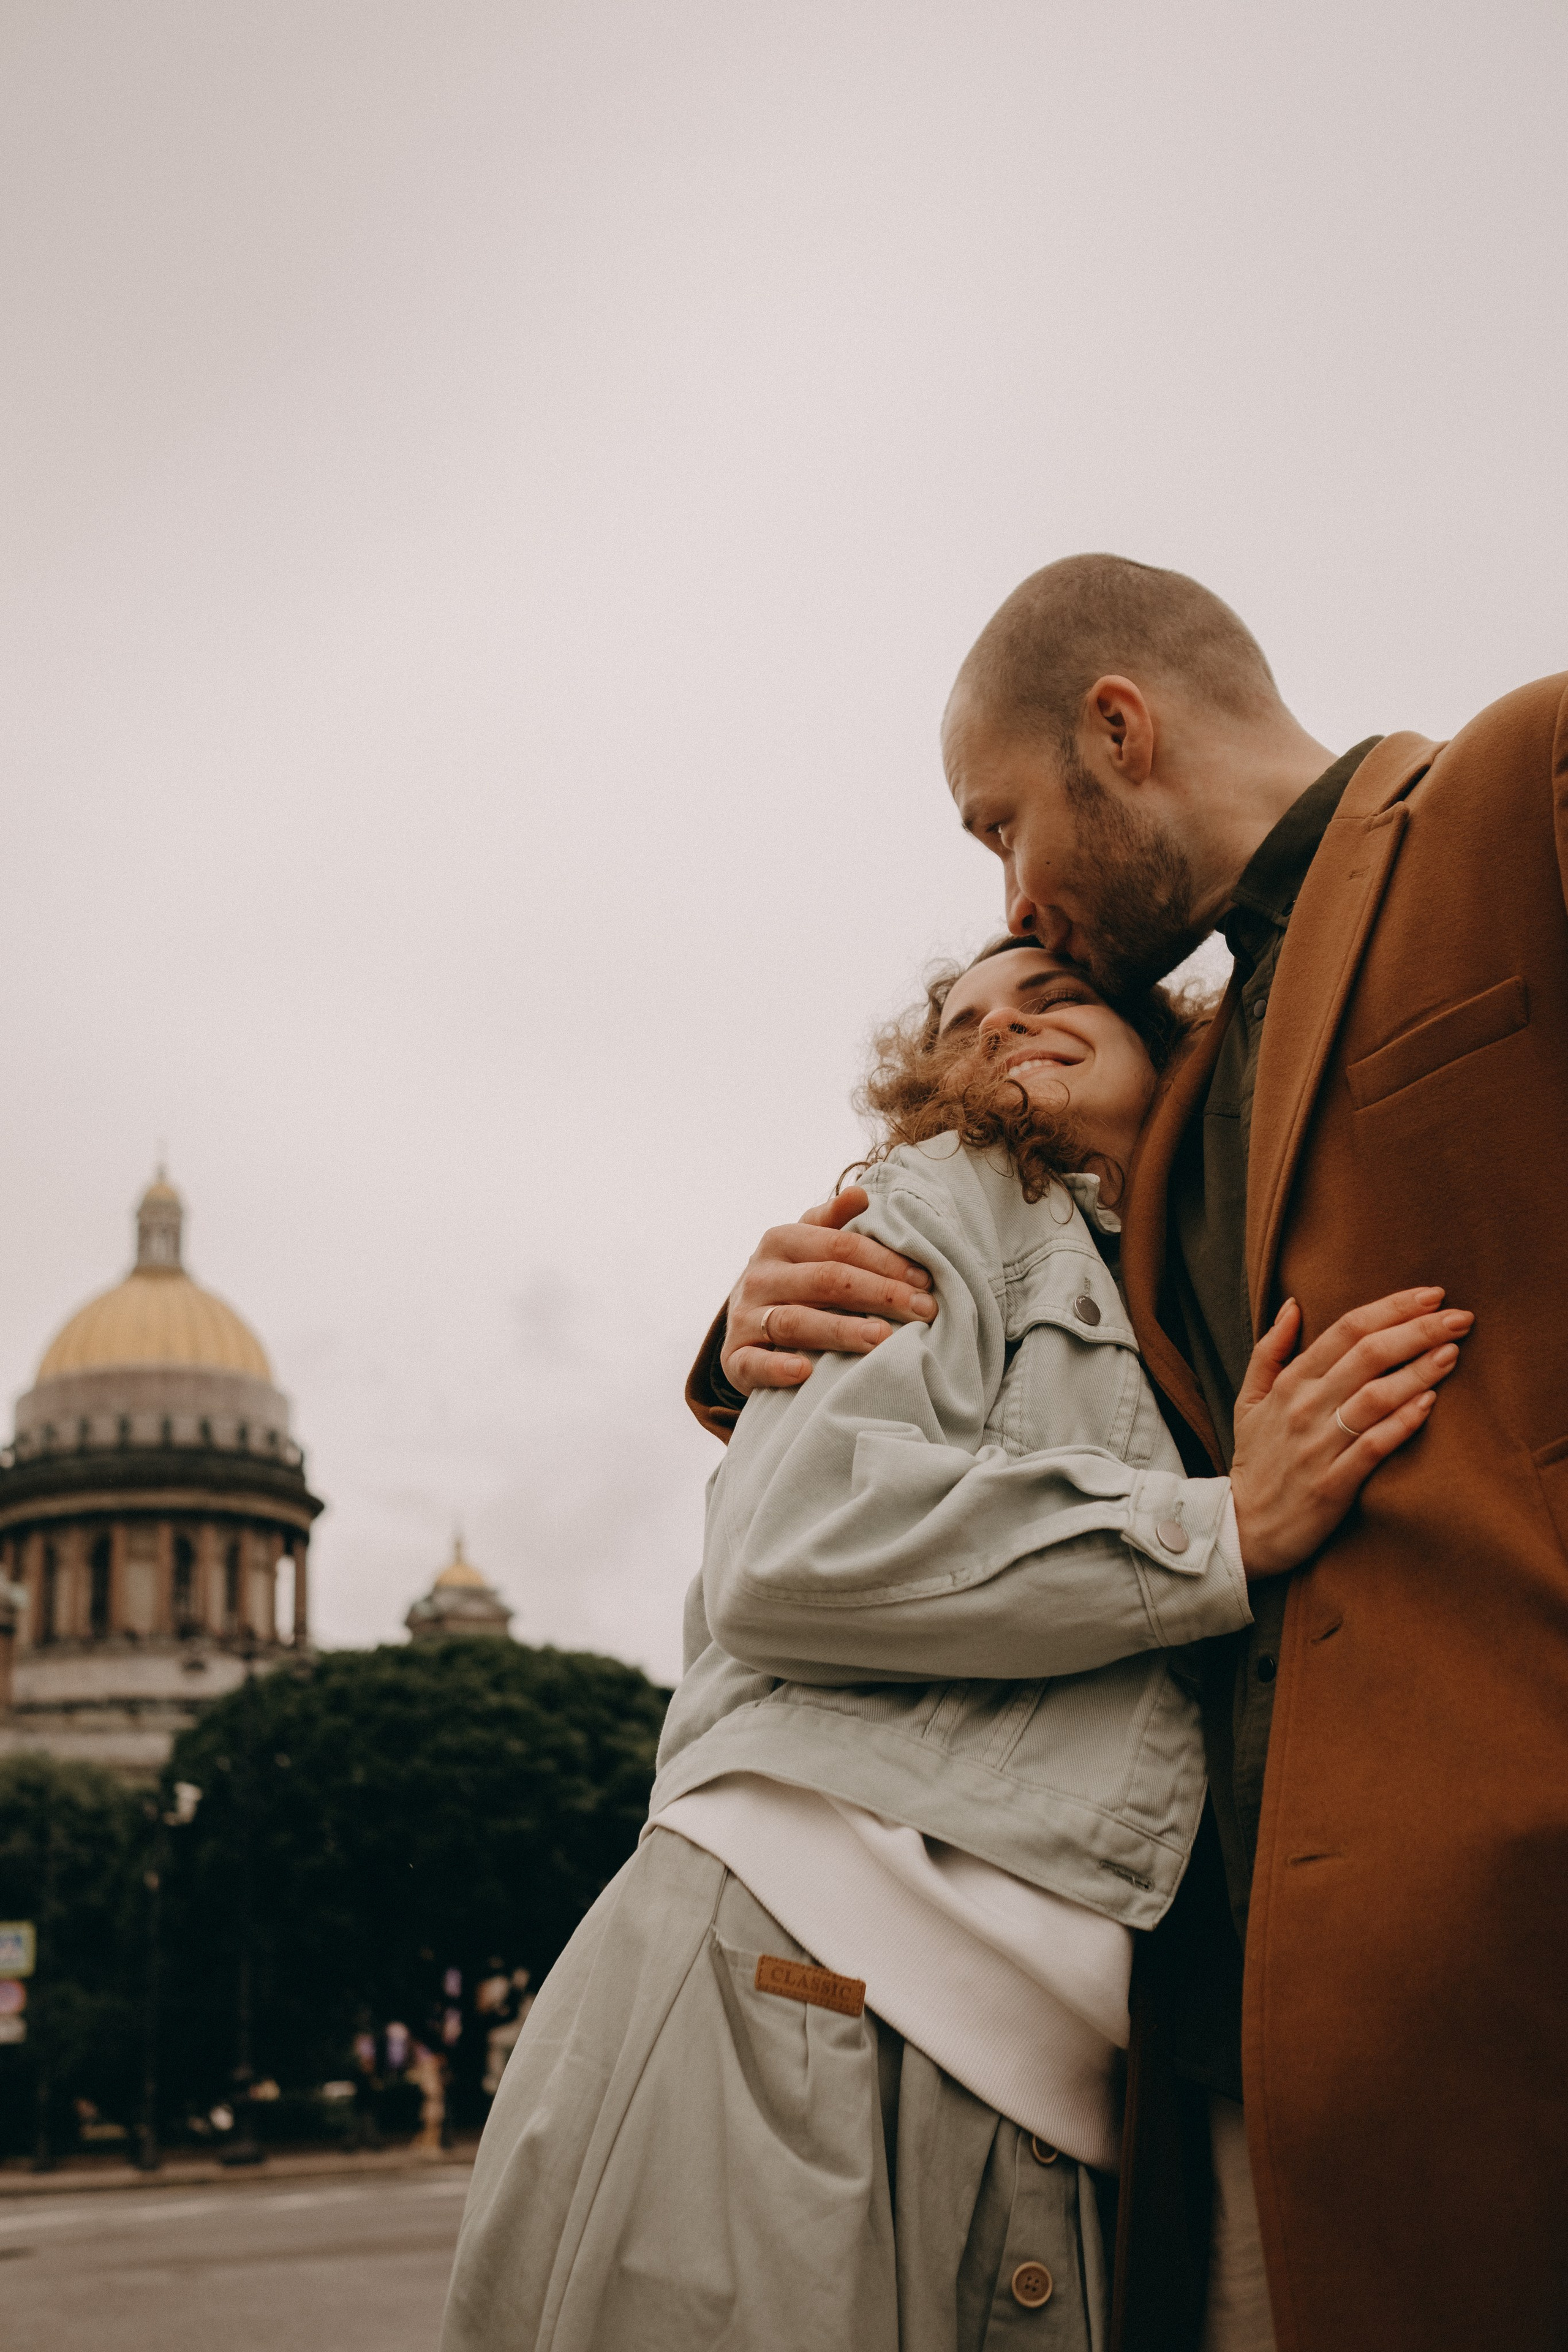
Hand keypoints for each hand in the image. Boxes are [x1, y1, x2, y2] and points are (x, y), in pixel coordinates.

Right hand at [719, 1187, 937, 1396]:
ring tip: (881, 1338)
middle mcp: (759, 1276)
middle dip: (879, 1294)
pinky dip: (777, 1368)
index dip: (885, 1262)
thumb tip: (861, 1192)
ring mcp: (744, 1318)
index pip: (840, 1246)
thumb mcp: (807, 1245)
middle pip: (824, 1281)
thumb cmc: (792, 1281)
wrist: (743, 1325)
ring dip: (839, 1330)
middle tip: (923, 1310)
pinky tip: (805, 1372)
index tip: (924, 1281)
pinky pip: (753, 1364)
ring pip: (794, 1321)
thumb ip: (833, 1221)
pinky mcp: (735, 1359)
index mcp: (780, 1240)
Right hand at [1230, 1287, 1471, 1578]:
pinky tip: (1430, 1403)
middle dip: (1418, 1330)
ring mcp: (1318, 1446)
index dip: (1391, 1308)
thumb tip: (1293, 1305)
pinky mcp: (1332, 1484)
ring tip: (1453, 1351)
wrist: (1241, 1529)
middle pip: (1367, 1355)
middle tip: (1459, 1316)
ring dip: (1418, 1370)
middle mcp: (1303, 1408)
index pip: (1345, 1330)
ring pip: (1375, 1396)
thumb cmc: (1255, 1461)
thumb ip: (1269, 1351)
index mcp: (1288, 1383)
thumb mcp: (1248, 1400)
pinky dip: (1402, 1422)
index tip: (1432, 1294)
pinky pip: (1374, 1446)